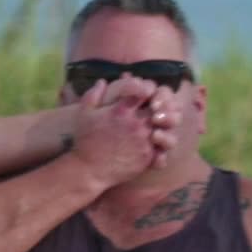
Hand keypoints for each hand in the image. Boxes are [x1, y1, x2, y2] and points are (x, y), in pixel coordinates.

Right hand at [66, 79, 180, 188]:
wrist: (90, 170)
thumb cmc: (86, 141)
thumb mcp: (84, 113)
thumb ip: (93, 94)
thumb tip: (103, 82)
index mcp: (122, 110)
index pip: (146, 89)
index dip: (149, 88)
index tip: (145, 93)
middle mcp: (136, 123)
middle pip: (161, 106)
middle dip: (161, 104)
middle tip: (156, 107)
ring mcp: (144, 140)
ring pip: (167, 126)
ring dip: (165, 122)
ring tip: (157, 123)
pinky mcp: (148, 156)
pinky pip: (165, 145)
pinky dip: (163, 141)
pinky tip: (155, 139)